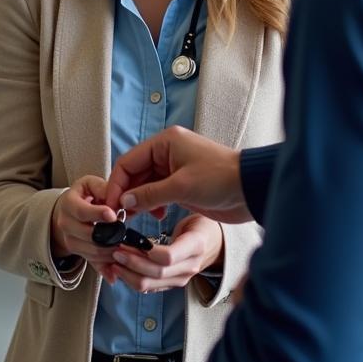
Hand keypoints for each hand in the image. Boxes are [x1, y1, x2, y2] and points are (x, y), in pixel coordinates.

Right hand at [50, 175, 118, 266]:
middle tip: (126, 233)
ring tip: (126, 245)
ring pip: (92, 251)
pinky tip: (118, 266)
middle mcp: (65, 224)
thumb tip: (115, 199)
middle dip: (109, 236)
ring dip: (111, 250)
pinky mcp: (78, 253)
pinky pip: (94, 263)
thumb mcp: (90, 184)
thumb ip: (102, 188)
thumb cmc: (84, 195)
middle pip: (88, 235)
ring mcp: (70, 241)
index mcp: (68, 204)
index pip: (82, 211)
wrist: (68, 211)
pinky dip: (107, 266)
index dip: (97, 214)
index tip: (113, 216)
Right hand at [104, 126, 250, 223]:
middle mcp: (167, 152)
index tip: (110, 205)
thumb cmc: (221, 178)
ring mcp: (174, 168)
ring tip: (133, 219)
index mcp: (164, 142)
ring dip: (139, 201)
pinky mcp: (182, 184)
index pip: (128, 161)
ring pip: (145, 185)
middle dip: (126, 194)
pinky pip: (158, 193)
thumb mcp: (181, 186)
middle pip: (135, 173)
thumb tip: (125, 203)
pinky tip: (156, 215)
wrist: (252, 189)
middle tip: (118, 216)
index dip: (116, 184)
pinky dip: (153, 204)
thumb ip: (150, 194)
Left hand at [105, 214, 222, 292]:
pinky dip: (132, 279)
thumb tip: (138, 200)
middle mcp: (189, 267)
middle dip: (131, 263)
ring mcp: (181, 278)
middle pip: (156, 274)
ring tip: (113, 259)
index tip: (125, 241)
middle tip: (114, 250)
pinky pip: (150, 287)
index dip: (143, 252)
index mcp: (196, 245)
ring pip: (150, 285)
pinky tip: (120, 268)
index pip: (168, 257)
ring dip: (128, 274)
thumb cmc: (200, 221)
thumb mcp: (191, 210)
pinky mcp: (172, 283)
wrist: (215, 243)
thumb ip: (169, 211)